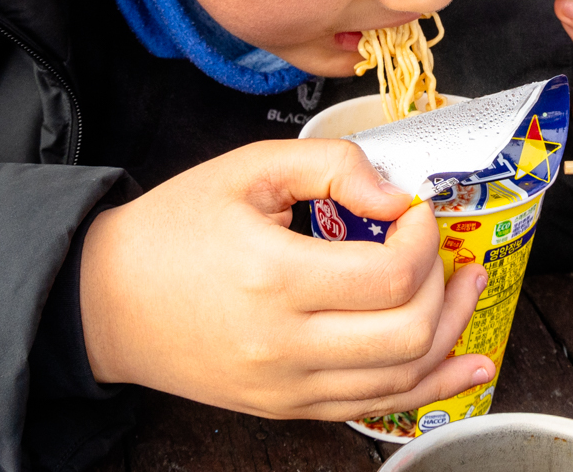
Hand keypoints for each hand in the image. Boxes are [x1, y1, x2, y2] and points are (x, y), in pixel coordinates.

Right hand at [79, 138, 491, 419]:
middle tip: (451, 253)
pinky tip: (464, 363)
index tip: (419, 212)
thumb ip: (332, 164)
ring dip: (451, 334)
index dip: (426, 238)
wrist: (104, 302)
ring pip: (403, 379)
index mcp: (274, 277)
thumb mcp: (249, 169)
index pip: (390, 275)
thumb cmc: (174, 229)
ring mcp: (286, 386)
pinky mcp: (285, 407)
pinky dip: (427, 386)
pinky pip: (375, 406)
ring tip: (468, 292)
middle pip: (409, 334)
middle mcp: (283, 345)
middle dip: (449, 288)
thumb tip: (398, 195)